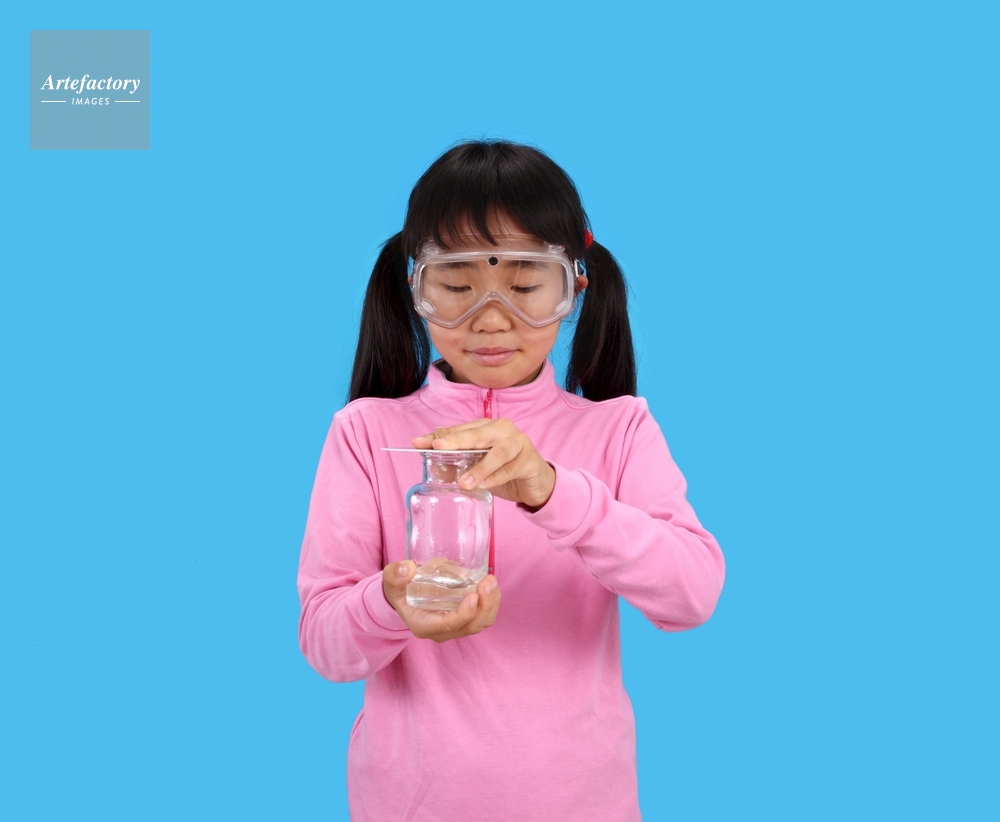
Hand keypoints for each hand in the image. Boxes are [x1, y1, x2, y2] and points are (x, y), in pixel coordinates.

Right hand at [382, 560, 500, 642]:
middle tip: (487, 581)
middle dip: (485, 606)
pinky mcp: (465, 618)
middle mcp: (442, 631)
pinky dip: (491, 601)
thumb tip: (408, 569)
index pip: (449, 625)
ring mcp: (456, 626)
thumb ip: (395, 575)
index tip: (473, 595)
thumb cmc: (399, 589)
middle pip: (471, 626)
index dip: (464, 613)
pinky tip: (489, 583)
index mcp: (424, 625)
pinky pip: (484, 616)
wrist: (403, 595)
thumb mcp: (391, 580)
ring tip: (491, 580)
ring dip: (491, 603)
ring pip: (481, 622)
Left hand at [412, 419, 555, 508]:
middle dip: (456, 440)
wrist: (535, 484)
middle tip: (438, 448)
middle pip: (477, 433)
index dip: (438, 436)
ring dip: (479, 467)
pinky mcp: (529, 459)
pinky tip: (483, 486)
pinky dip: (495, 477)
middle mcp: (502, 429)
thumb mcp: (477, 468)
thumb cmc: (503, 471)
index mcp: (486, 427)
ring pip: (497, 452)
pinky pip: (509, 468)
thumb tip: (431, 467)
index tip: (418, 443)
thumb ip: (457, 465)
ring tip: (463, 482)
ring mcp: (518, 442)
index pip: (459, 430)